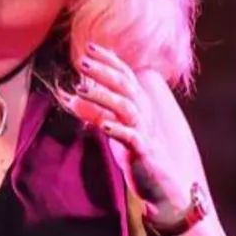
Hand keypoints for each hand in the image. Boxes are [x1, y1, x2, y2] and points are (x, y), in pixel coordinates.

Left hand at [58, 42, 188, 214]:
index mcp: (138, 107)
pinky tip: (102, 125)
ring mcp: (144, 132)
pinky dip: (117, 129)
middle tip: (83, 62)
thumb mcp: (113, 132)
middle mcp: (143, 115)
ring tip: (81, 90)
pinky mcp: (144, 152)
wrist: (164, 188)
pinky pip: (131, 138)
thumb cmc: (138, 157)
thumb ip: (95, 114)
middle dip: (103, 72)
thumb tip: (72, 98)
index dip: (109, 61)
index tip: (90, 47)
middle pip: (125, 86)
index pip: (124, 77)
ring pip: (126, 107)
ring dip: (103, 97)